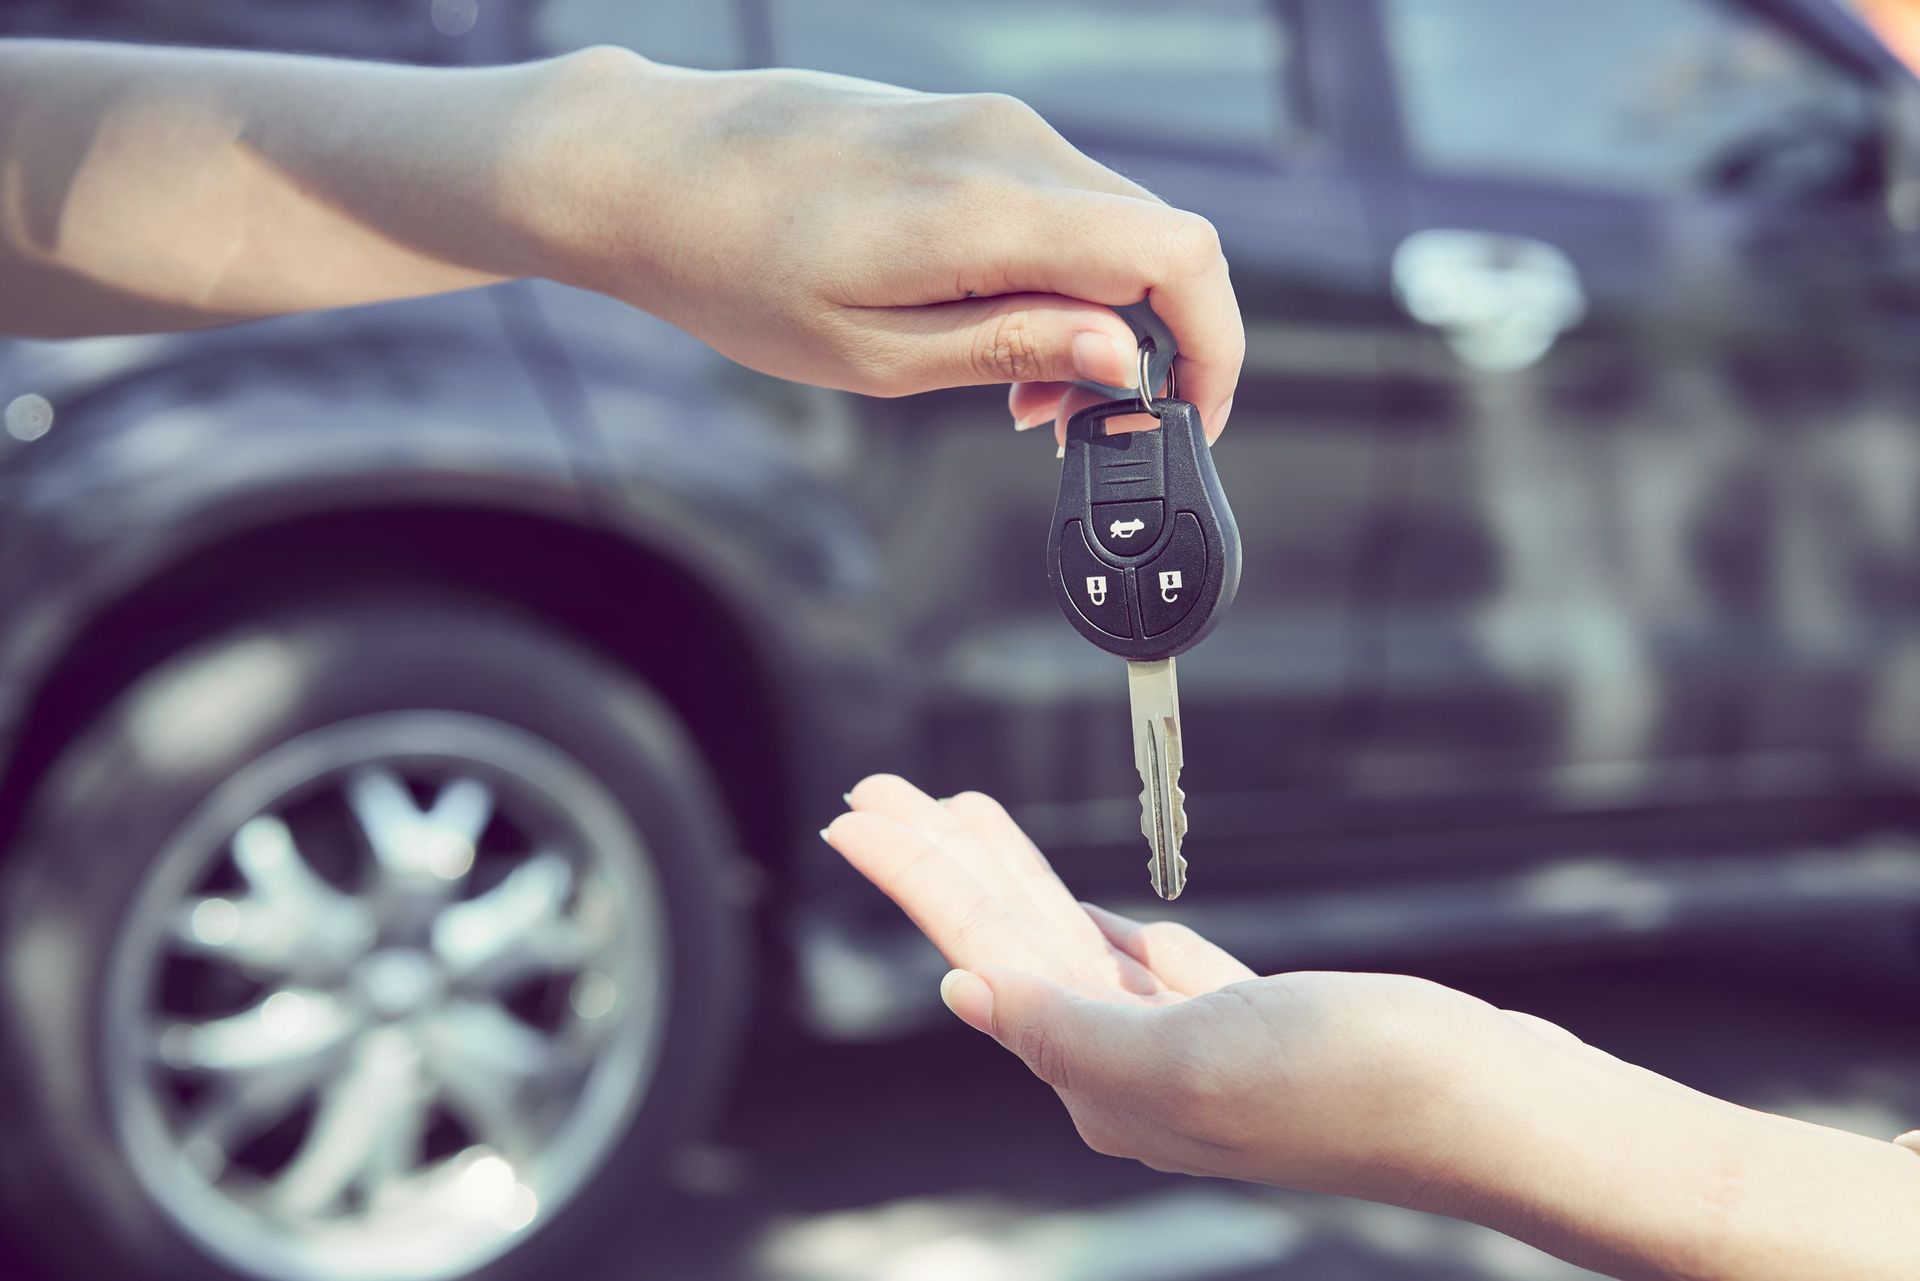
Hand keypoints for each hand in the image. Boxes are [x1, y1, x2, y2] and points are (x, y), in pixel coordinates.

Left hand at [523, 52, 1241, 440]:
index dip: (1211, 347)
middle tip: (1067, 425)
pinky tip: (994, 325)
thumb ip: (1011, 347)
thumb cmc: (735, 269)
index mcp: (984, 206)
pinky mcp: (968, 124)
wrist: (647, 169)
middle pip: (1158, 240)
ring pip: (1113, 222)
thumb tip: (1125, 358)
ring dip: (1101, 315)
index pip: (1173, 256)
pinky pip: (1061, 200)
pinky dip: (1061, 273)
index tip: (1187, 419)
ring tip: (1018, 392)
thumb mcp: (871, 352)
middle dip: (1150, 346)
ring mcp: (989, 123)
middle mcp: (1006, 143)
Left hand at [824, 776, 1919, 1280]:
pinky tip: (1072, 912)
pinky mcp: (1250, 1022)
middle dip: (944, 864)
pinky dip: (1099, 925)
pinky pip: (1143, 962)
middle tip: (880, 793)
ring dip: (1011, 876)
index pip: (980, 953)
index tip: (858, 816)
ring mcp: (1191, 1045)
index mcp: (1104, 1078)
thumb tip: (967, 995)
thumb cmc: (1355, 1085)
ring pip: (1070, 941)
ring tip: (957, 812)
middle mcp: (1132, 1068)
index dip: (917, 878)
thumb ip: (1069, 1025)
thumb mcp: (1192, 1058)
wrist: (1495, 1107)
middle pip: (1009, 939)